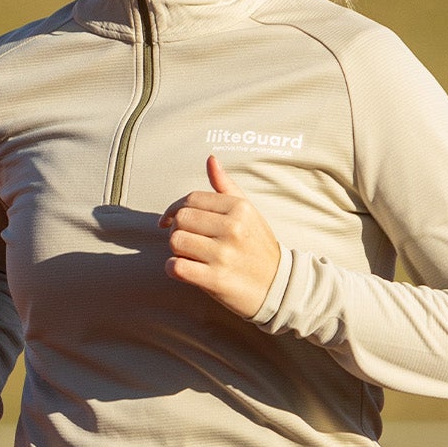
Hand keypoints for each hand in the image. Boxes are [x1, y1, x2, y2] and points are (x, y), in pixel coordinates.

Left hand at [160, 155, 283, 318]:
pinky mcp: (215, 279)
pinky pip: (176, 267)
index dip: (174, 209)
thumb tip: (211, 160)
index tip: (168, 220)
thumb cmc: (258, 247)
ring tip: (190, 256)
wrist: (279, 287)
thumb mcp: (249, 213)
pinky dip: (174, 269)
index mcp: (239, 208)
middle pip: (180, 220)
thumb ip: (226, 187)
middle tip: (186, 241)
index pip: (191, 199)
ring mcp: (224, 254)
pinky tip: (185, 270)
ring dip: (176, 251)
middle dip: (176, 230)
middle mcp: (232, 228)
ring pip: (176, 242)